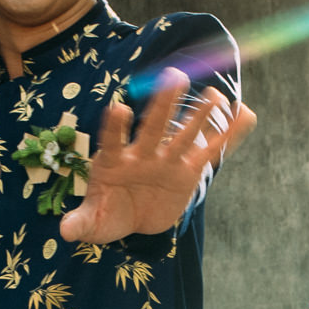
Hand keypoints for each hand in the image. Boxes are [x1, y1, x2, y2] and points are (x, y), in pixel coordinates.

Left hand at [59, 69, 257, 243]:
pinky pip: (210, 152)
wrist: (133, 218)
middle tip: (174, 76)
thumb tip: (64, 232)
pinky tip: (244, 114)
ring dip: (197, 114)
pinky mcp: (187, 171)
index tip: (120, 108)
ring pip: (183, 133)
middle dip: (163, 103)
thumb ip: (80, 223)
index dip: (115, 125)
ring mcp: (166, 159)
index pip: (113, 139)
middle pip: (153, 126)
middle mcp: (142, 154)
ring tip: (212, 94)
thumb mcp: (93, 222)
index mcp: (113, 162)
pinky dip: (227, 134)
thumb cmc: (108, 215)